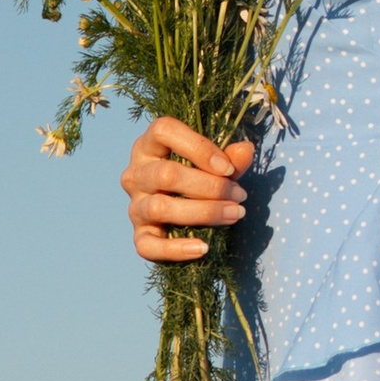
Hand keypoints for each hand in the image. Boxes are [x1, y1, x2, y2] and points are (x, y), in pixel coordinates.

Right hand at [120, 115, 251, 264]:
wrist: (187, 214)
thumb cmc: (201, 179)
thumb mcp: (217, 165)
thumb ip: (231, 158)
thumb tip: (245, 150)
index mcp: (150, 145)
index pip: (163, 131)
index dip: (198, 147)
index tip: (228, 167)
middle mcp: (136, 173)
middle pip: (166, 174)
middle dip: (210, 186)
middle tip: (240, 195)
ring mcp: (134, 205)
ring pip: (160, 208)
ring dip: (203, 212)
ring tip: (233, 214)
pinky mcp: (139, 235)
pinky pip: (147, 246)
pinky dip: (176, 249)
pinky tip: (203, 248)